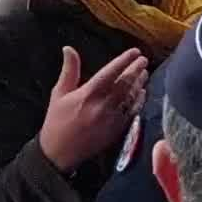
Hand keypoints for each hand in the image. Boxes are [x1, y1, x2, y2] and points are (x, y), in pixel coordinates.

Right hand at [37, 46, 148, 171]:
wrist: (59, 153)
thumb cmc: (57, 122)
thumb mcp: (59, 93)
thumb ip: (69, 70)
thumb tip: (68, 48)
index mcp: (88, 94)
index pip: (111, 72)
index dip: (124, 60)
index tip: (134, 52)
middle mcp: (103, 105)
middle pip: (125, 83)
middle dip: (136, 69)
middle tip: (144, 59)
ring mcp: (112, 118)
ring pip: (131, 97)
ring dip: (139, 84)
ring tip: (145, 73)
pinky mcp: (116, 130)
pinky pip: (131, 112)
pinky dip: (139, 101)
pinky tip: (142, 93)